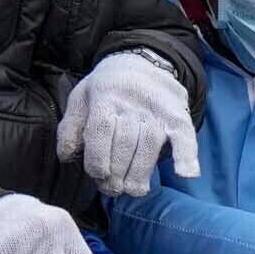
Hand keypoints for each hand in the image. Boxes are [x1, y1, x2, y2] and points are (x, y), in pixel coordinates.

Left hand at [56, 49, 195, 198]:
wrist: (140, 63)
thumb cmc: (106, 89)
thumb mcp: (81, 99)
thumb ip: (71, 127)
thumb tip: (67, 156)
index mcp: (104, 96)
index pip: (101, 131)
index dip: (99, 159)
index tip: (98, 175)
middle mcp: (131, 103)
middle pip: (125, 143)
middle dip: (117, 172)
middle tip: (113, 189)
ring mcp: (156, 110)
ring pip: (150, 145)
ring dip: (141, 173)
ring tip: (134, 190)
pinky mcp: (178, 116)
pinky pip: (184, 136)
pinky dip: (187, 155)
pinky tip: (186, 174)